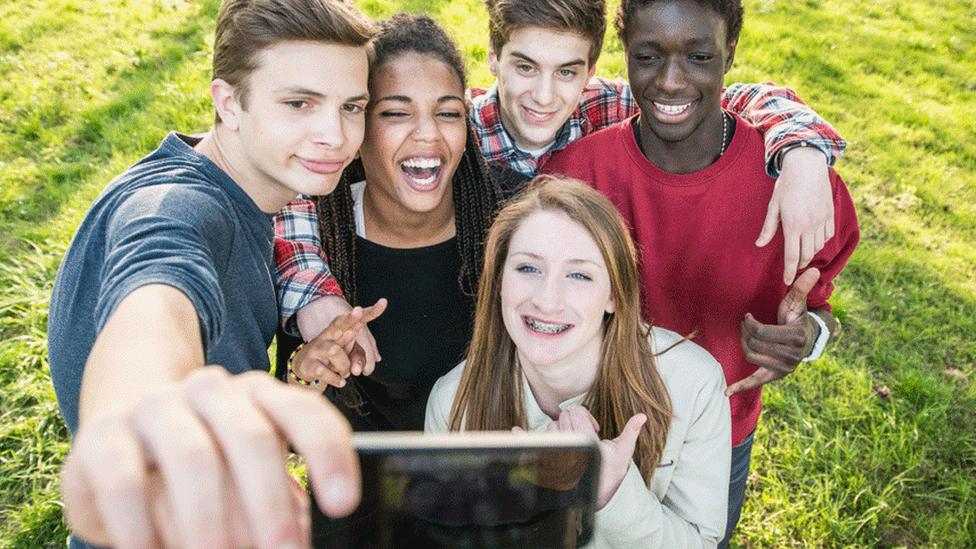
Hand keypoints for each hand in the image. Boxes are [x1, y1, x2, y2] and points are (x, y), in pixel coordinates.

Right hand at [62, 367, 359, 548]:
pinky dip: (141, 526)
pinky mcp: (102, 437)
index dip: (328, 455)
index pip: (304, 413)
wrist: (120, 438)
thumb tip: (297, 537)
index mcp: (259, 395)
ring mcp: (156, 408)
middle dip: (271, 503)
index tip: (343, 504)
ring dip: (210, 520)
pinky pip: (124, 480)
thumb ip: (278, 501)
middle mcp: (211, 391)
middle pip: (252, 437)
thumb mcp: (248, 478)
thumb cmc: (206, 466)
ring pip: (193, 457)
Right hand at [290, 299, 386, 389]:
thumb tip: (374, 361)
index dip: (370, 312)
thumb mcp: (345, 355)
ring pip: (335, 351)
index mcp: (339, 332)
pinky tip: (340, 382)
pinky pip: (324, 370)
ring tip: (344, 373)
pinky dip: (335, 378)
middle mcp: (328, 336)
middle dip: (350, 317)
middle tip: (358, 311)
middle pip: (339, 323)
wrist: (303, 368)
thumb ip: (359, 356)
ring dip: (344, 366)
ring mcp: (317, 348)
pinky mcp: (309, 363)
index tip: (384, 302)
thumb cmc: (329, 358)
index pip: (356, 320)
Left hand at [543, 406, 646, 508]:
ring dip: (563, 429)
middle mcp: (570, 444)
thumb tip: (642, 416)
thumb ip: (631, 432)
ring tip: (577, 440)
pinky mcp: (551, 459)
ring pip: (552, 425)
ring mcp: (559, 452)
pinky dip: (545, 437)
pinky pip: (542, 440)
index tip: (594, 428)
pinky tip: (548, 439)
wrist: (599, 494)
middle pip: (564, 415)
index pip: (576, 411)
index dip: (586, 415)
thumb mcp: (624, 452)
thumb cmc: (611, 472)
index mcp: (586, 439)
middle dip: (576, 420)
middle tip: (587, 434)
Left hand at [726, 268, 820, 395]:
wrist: (807, 339)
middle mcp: (792, 356)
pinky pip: (756, 381)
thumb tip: (811, 269)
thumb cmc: (796, 318)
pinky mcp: (775, 375)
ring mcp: (784, 368)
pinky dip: (741, 386)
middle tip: (744, 322)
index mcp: (796, 337)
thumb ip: (801, 287)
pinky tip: (726, 392)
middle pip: (754, 344)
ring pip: (750, 356)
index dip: (749, 323)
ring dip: (743, 343)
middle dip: (744, 331)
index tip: (747, 316)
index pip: (761, 332)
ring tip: (744, 334)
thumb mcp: (797, 303)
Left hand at [755, 147, 833, 284]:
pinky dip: (821, 241)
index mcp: (793, 225)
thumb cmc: (786, 186)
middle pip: (806, 255)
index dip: (789, 272)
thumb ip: (768, 228)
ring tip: (802, 251)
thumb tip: (759, 245)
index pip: (791, 256)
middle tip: (793, 265)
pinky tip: (813, 238)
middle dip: (799, 264)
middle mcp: (809, 226)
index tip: (787, 282)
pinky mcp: (831, 215)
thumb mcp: (773, 206)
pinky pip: (828, 236)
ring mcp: (822, 220)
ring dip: (809, 253)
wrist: (807, 166)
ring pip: (818, 247)